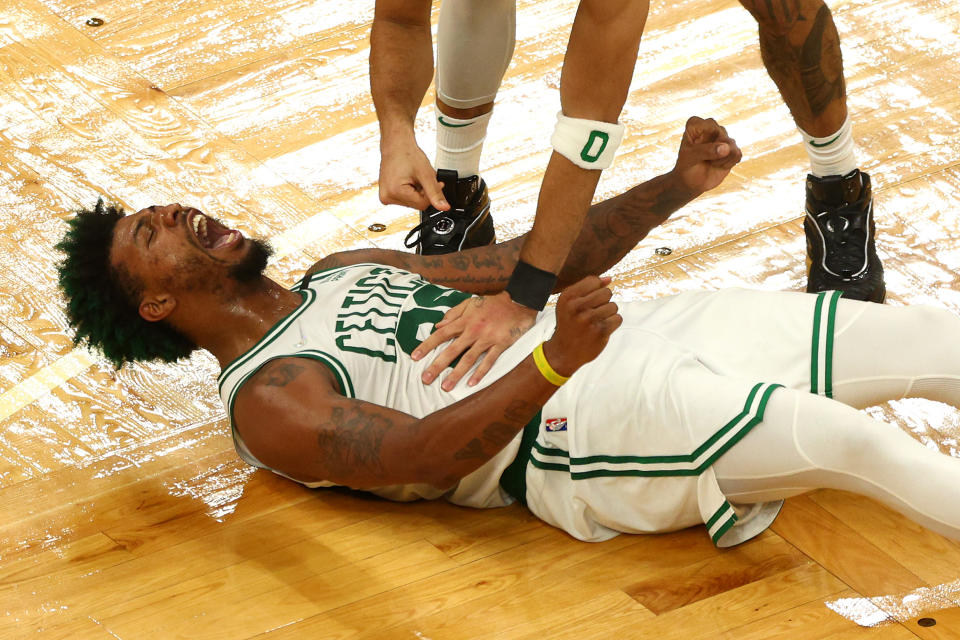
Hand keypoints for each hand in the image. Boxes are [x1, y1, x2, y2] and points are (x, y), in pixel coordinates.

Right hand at [378, 136, 448, 210]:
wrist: (396, 144)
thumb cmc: (408, 154)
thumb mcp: (426, 174)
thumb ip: (435, 193)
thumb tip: (444, 208)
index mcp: (394, 193)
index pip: (422, 205)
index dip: (430, 194)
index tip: (432, 183)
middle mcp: (387, 197)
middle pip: (416, 204)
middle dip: (422, 192)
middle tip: (420, 177)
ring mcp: (385, 196)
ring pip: (412, 202)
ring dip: (417, 191)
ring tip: (413, 177)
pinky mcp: (386, 194)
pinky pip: (405, 198)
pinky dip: (410, 190)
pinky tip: (408, 179)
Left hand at [412, 291, 537, 390]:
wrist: (519, 302)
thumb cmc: (493, 303)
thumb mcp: (470, 303)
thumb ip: (453, 314)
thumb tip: (438, 326)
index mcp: (464, 321)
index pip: (441, 334)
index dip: (427, 346)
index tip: (415, 357)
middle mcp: (473, 330)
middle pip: (452, 350)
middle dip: (438, 365)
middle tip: (426, 379)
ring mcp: (487, 338)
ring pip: (468, 358)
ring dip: (456, 373)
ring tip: (446, 387)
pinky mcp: (501, 344)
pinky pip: (489, 361)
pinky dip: (480, 372)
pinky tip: (471, 383)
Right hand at [541, 276, 621, 375]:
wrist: (563, 352)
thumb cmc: (569, 324)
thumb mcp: (570, 303)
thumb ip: (587, 288)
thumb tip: (609, 279)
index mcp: (568, 297)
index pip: (594, 281)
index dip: (596, 290)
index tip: (588, 301)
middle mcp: (577, 306)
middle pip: (607, 292)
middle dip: (604, 302)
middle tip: (592, 313)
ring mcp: (589, 319)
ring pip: (613, 306)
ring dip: (608, 314)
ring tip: (596, 322)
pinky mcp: (600, 331)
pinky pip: (617, 319)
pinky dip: (612, 324)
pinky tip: (601, 329)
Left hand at [671, 116, 742, 194]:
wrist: (691, 182)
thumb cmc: (686, 166)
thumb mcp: (689, 158)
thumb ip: (706, 150)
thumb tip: (727, 147)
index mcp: (696, 124)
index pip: (709, 128)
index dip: (703, 145)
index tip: (691, 151)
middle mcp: (711, 126)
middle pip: (722, 135)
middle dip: (712, 152)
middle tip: (701, 159)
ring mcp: (722, 136)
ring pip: (731, 144)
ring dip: (720, 159)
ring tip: (709, 162)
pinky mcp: (732, 148)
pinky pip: (737, 154)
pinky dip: (728, 163)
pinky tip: (718, 165)